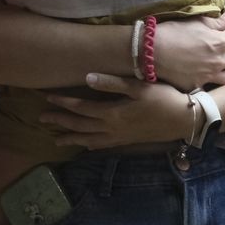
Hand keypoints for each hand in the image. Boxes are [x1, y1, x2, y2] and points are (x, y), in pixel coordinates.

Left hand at [42, 73, 190, 150]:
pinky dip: (89, 145)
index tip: (47, 97)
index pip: (81, 108)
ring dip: (71, 137)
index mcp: (112, 113)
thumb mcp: (138, 86)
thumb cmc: (163, 98)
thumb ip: (112, 83)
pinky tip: (84, 145)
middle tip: (41, 119)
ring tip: (55, 139)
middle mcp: (112, 128)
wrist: (183, 120)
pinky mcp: (127, 141)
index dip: (63, 102)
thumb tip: (87, 78)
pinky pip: (102, 145)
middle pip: (80, 125)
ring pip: (88, 138)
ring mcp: (119, 137)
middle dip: (60, 121)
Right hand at [155, 10, 224, 90]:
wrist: (152, 52)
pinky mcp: (198, 86)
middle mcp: (218, 61)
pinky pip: (212, 87)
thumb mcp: (195, 22)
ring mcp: (209, 76)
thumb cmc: (173, 32)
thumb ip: (215, 22)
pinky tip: (224, 89)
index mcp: (219, 42)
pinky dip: (218, 85)